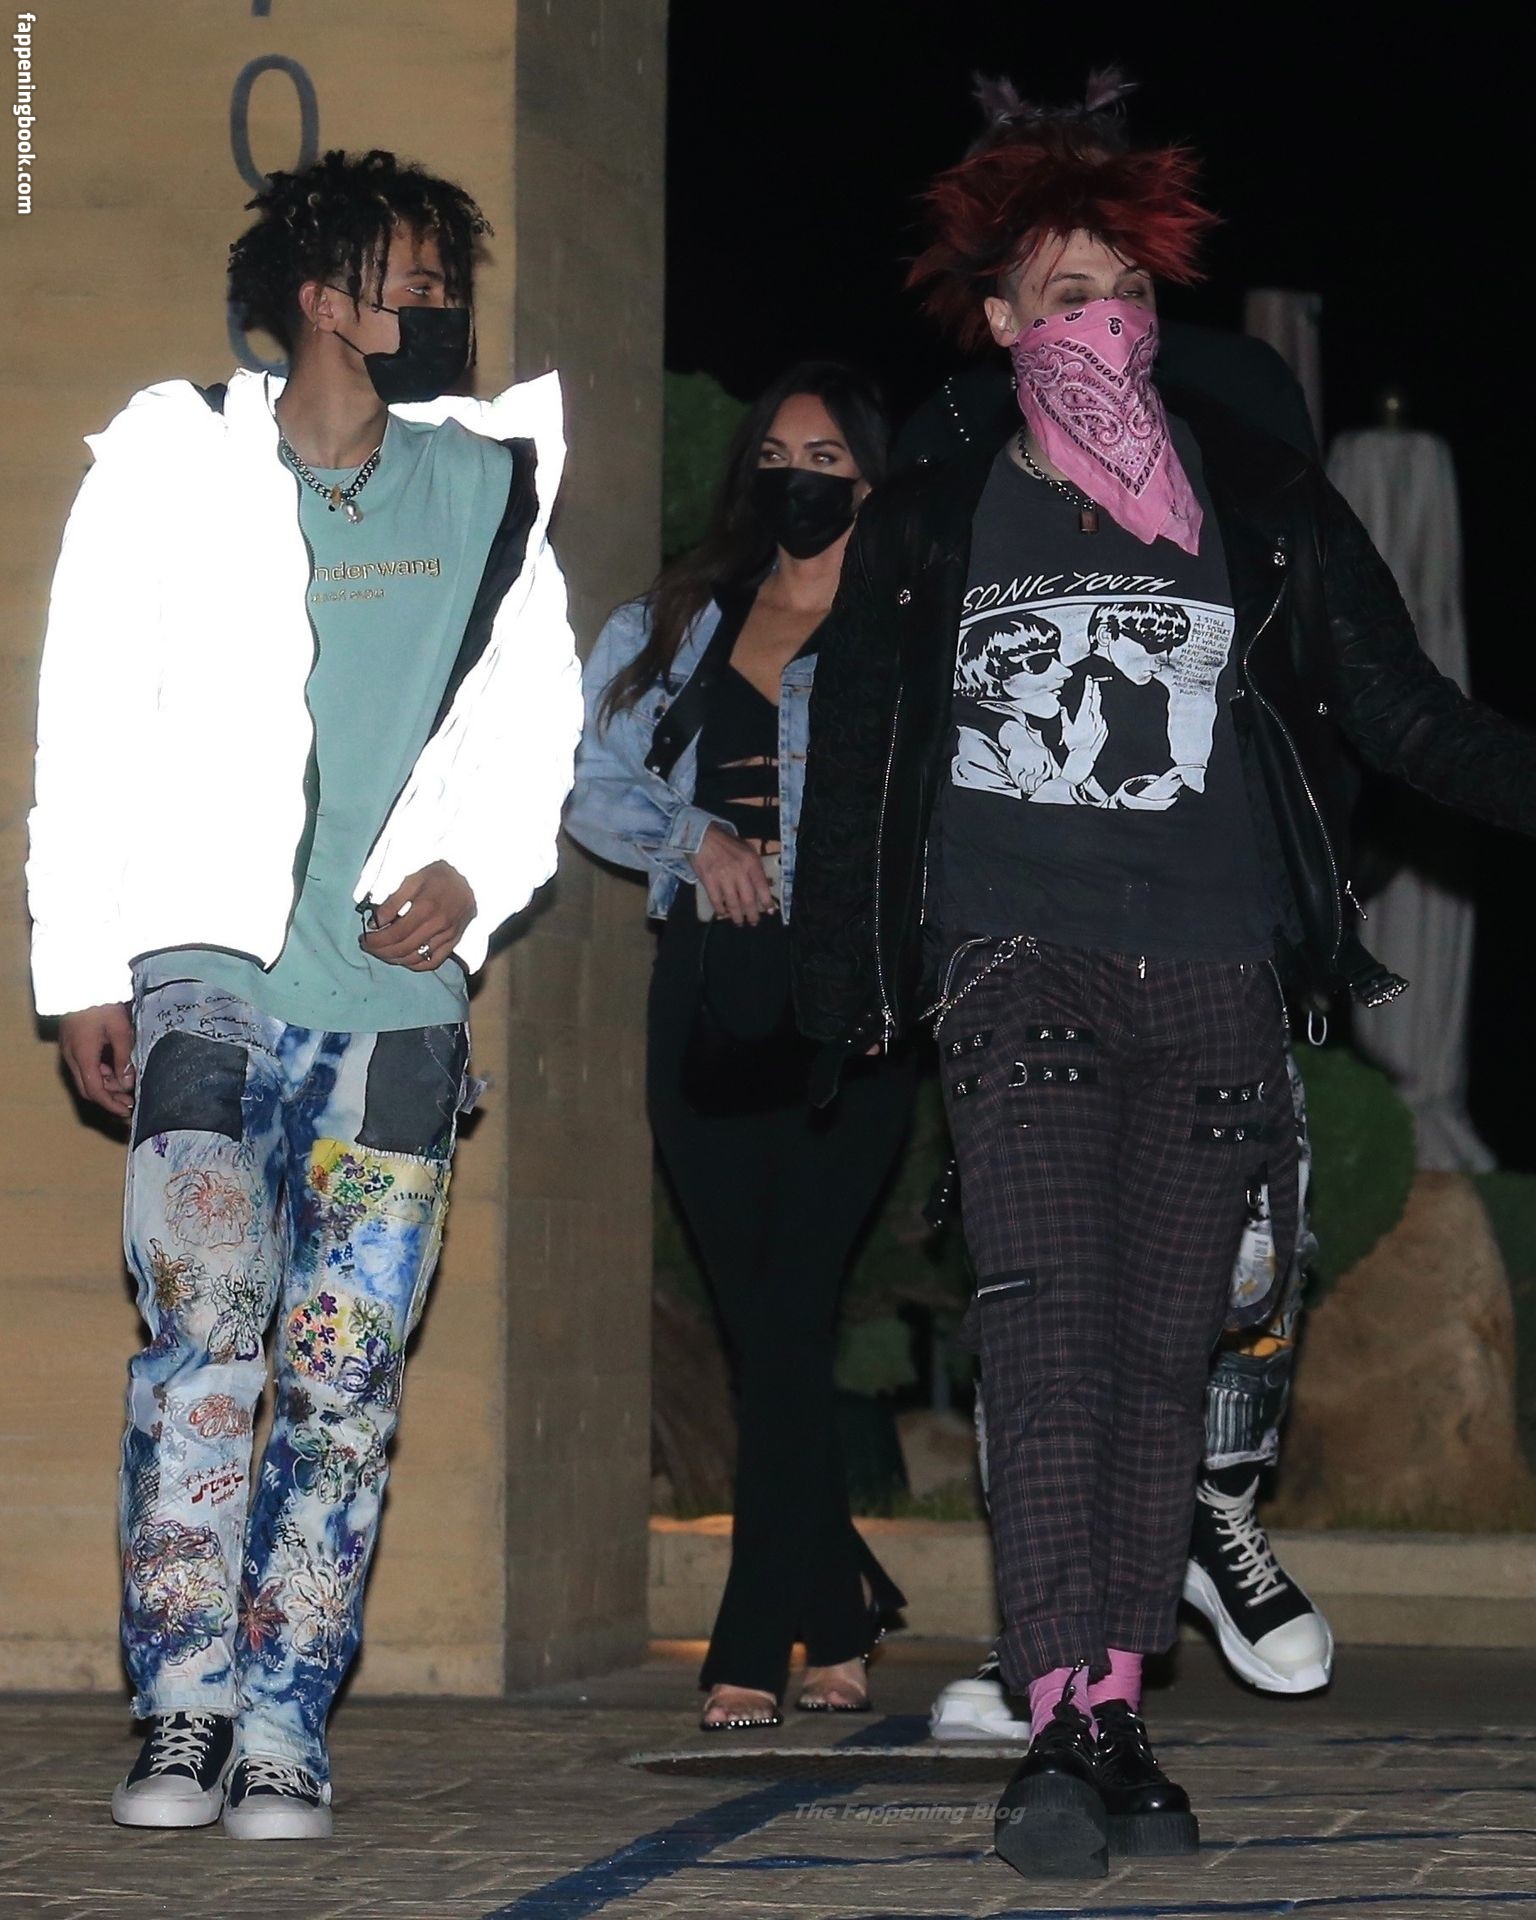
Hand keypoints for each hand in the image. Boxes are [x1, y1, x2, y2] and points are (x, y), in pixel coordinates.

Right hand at [59, 1002, 135, 1117]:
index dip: (110, 1104)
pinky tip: (117, 1072)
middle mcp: (72, 1057)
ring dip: (106, 1085)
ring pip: (87, 1077)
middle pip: (89, 1088)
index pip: (95, 1091)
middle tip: (130, 1103)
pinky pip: (85, 1066)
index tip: (126, 1112)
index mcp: (83, 1056)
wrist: (84, 982)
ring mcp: (70, 1051)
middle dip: (109, 1099)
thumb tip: (127, 1083)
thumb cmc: (103, 1004)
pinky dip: (101, 1073)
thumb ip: (124, 1059)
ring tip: (128, 1088)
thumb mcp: (120, 1030)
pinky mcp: (73, 1044)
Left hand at [361, 861, 476, 969]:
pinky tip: (403, 959)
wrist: (472, 878)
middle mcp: (437, 926)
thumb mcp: (413, 879)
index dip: (376, 940)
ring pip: (416, 958)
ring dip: (394, 959)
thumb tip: (376, 922)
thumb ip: (393, 901)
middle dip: (381, 951)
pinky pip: (433, 962)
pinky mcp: (454, 942)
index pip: (395, 933)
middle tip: (369, 947)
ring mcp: (447, 936)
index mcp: (425, 908)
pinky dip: (415, 965)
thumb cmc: (439, 875)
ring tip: (382, 953)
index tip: (364, 939)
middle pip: (403, 949)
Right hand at [690, 824, 775, 926]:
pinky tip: (722, 914)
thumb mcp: (747, 849)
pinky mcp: (709, 881)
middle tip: (754, 922)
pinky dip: (720, 910)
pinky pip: (717, 901)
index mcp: (751, 862)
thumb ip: (754, 866)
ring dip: (737, 916)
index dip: (767, 902)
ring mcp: (723, 877)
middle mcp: (739, 871)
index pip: (762, 886)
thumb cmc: (726, 843)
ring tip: (739, 922)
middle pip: (748, 900)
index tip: (770, 911)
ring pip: (733, 904)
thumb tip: (762, 885)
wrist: (702, 836)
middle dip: (752, 915)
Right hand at [1060, 675, 1108, 772]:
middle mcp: (1094, 718)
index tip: (1089, 679)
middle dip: (1095, 690)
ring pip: (1099, 709)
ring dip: (1097, 702)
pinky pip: (1102, 719)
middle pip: (1096, 700)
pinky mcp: (1104, 730)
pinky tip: (1096, 715)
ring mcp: (1100, 724)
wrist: (1083, 757)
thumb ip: (1065, 717)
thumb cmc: (1072, 744)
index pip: (1087, 697)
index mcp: (1084, 716)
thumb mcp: (1066, 729)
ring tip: (1096, 695)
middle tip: (1095, 683)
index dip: (1088, 686)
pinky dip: (1098, 715)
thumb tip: (1063, 708)